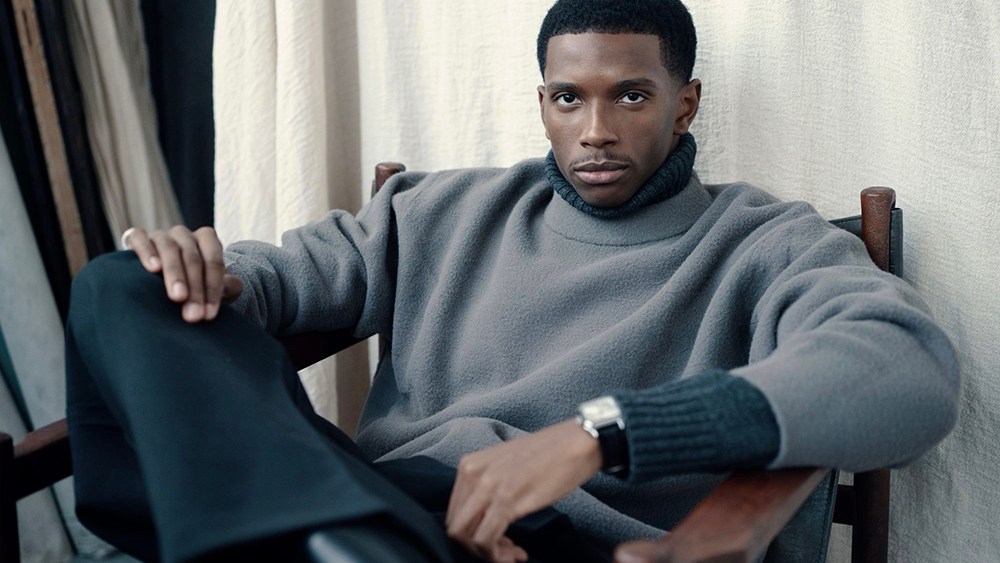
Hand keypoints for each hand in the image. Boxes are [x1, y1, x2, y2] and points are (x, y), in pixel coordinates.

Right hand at [123, 226, 242, 322]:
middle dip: (196, 289)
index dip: (213, 288)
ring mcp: (161, 235)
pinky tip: (152, 268)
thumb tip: (235, 285)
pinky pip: (140, 238)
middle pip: (193, 258)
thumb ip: (226, 286)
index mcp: (206, 240)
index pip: (214, 261)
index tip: (209, 315)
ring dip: (175, 274)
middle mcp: (184, 235)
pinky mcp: (137, 238)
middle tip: (193, 315)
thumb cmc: (193, 283)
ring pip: (170, 248)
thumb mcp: (211, 286)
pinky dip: (147, 251)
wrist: (161, 278)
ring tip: (178, 297)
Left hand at [445, 419, 602, 561]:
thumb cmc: (547, 457)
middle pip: (455, 529)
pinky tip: (519, 554)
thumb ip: (486, 488)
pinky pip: (487, 539)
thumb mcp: (504, 467)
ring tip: (513, 555)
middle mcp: (471, 473)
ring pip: (466, 537)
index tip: (497, 543)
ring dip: (488, 555)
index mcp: (468, 465)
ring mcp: (487, 485)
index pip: (453, 514)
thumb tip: (480, 521)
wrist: (576, 443)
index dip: (470, 537)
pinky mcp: (506, 499)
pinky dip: (498, 556)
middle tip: (505, 553)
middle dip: (476, 549)